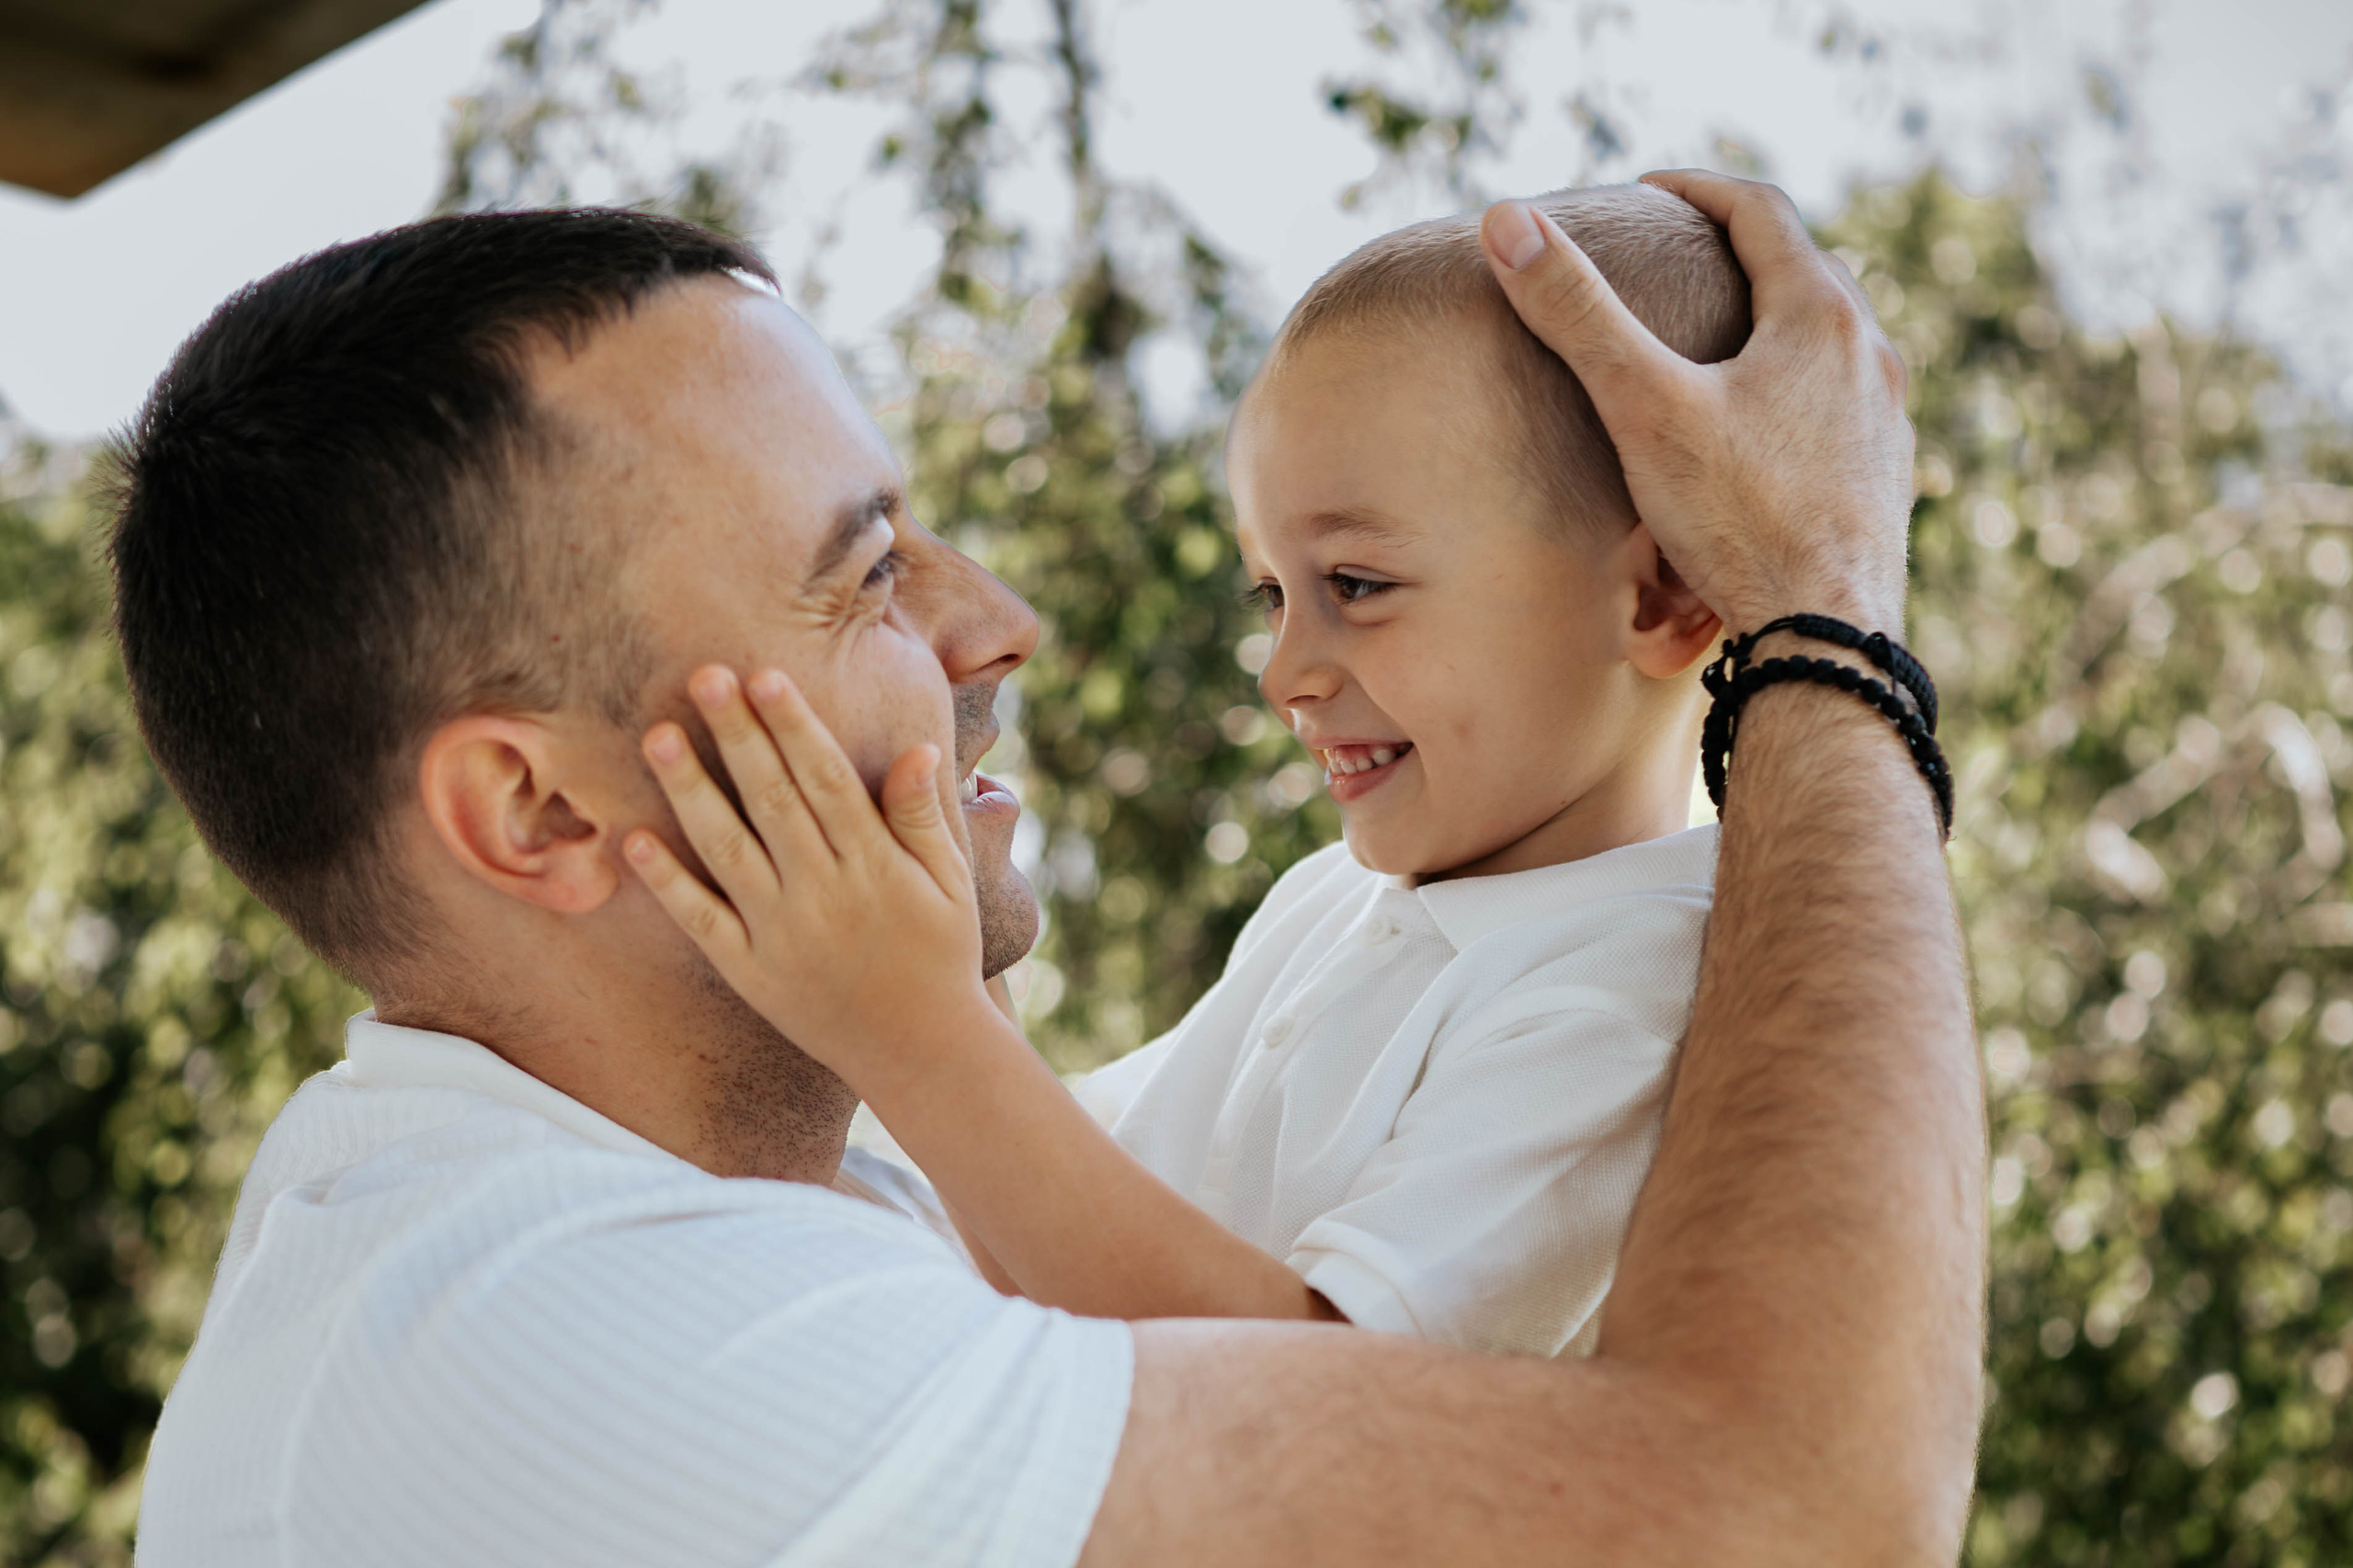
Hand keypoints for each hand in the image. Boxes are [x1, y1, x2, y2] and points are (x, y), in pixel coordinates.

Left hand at [623, 665, 991, 1094]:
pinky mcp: (749, 972)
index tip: (764, 675)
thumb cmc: (940, 954)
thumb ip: (923, 817)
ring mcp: (780, 934)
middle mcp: (823, 894)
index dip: (794, 725)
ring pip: (726, 850)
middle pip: (772, 800)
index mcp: (875, 866)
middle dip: (737, 735)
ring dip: (690, 791)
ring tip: (657, 735)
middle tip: (702, 675)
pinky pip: (701, 921)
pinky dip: (667, 883)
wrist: (921, 1052)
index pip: (827, 779)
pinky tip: (635, 839)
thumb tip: (913, 749)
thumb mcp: (951, 883)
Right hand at [1481, 170, 1913, 636]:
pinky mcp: (1887, 474)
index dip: (1698, 189)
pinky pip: (1842, 400)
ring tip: (1719, 330)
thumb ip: (1577, 312)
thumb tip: (1508, 222)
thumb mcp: (1642, 406)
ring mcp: (1888, 416)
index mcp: (1820, 314)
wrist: (1824, 632)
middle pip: (1803, 267)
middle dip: (1739, 248)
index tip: (1648, 191)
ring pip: (1831, 336)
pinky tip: (1762, 422)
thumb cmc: (1737, 519)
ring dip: (1775, 315)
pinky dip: (1796, 382)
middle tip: (1680, 250)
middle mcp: (1870, 352)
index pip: (1761, 211)